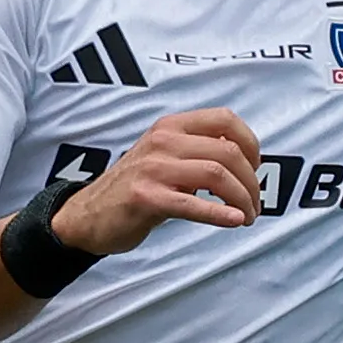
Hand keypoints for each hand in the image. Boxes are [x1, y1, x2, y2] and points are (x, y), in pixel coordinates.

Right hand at [47, 108, 260, 253]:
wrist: (86, 216)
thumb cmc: (132, 188)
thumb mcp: (162, 155)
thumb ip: (196, 151)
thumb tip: (243, 162)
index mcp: (170, 126)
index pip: (225, 119)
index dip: (251, 144)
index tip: (255, 169)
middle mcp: (163, 141)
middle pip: (227, 152)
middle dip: (251, 182)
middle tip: (254, 204)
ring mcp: (153, 169)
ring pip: (217, 175)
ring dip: (242, 199)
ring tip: (247, 216)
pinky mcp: (146, 198)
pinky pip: (193, 204)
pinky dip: (220, 214)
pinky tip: (234, 222)